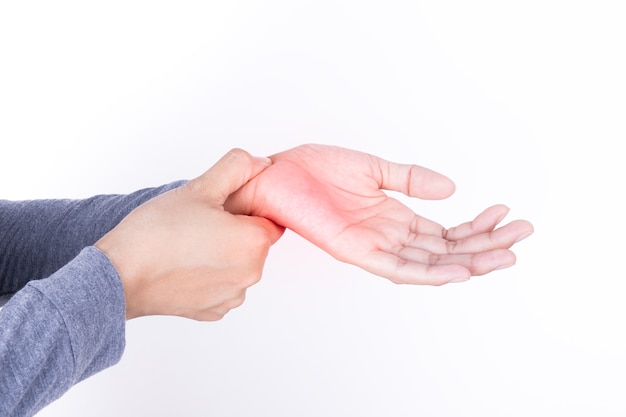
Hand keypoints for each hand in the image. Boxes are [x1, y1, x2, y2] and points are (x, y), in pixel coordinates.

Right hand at [95, 149, 283, 320]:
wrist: (119, 277)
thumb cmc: (155, 234)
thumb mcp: (199, 187)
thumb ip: (237, 168)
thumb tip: (261, 164)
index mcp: (254, 242)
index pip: (269, 218)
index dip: (248, 209)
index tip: (223, 207)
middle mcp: (250, 274)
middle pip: (254, 243)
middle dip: (234, 230)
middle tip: (200, 221)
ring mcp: (232, 296)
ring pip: (237, 264)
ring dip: (222, 254)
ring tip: (188, 244)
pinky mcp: (213, 311)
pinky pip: (221, 285)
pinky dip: (209, 275)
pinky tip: (184, 265)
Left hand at [225, 144, 532, 284]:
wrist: (273, 175)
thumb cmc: (311, 170)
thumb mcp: (372, 168)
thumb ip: (410, 178)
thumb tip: (450, 188)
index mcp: (393, 217)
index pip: (444, 232)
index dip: (476, 227)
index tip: (507, 215)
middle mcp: (388, 236)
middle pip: (445, 250)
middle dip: (484, 245)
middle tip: (521, 237)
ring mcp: (373, 246)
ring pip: (429, 263)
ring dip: (467, 261)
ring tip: (504, 257)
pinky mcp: (355, 250)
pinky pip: (397, 267)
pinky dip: (429, 271)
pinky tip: (458, 270)